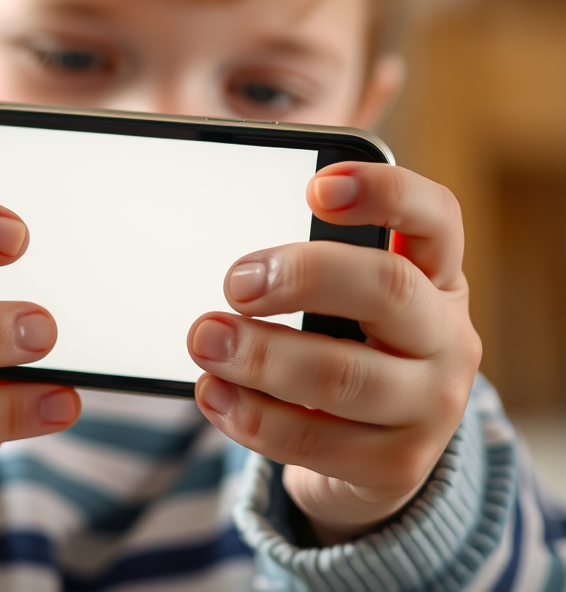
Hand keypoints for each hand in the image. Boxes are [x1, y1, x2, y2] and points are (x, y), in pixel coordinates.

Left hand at [187, 163, 480, 544]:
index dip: (383, 192)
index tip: (316, 187)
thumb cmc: (346, 342)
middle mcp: (446, 334)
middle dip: (302, 277)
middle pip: (388, 289)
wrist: (373, 447)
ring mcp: (431, 404)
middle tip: (235, 281)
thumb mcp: (343, 294)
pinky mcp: (396, 464)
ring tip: (203, 340)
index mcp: (434, 273)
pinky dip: (252, 417)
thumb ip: (305, 250)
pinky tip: (214, 394)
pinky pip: (314, 440)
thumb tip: (250, 219)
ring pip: (344, 376)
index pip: (434, 216)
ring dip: (262, 357)